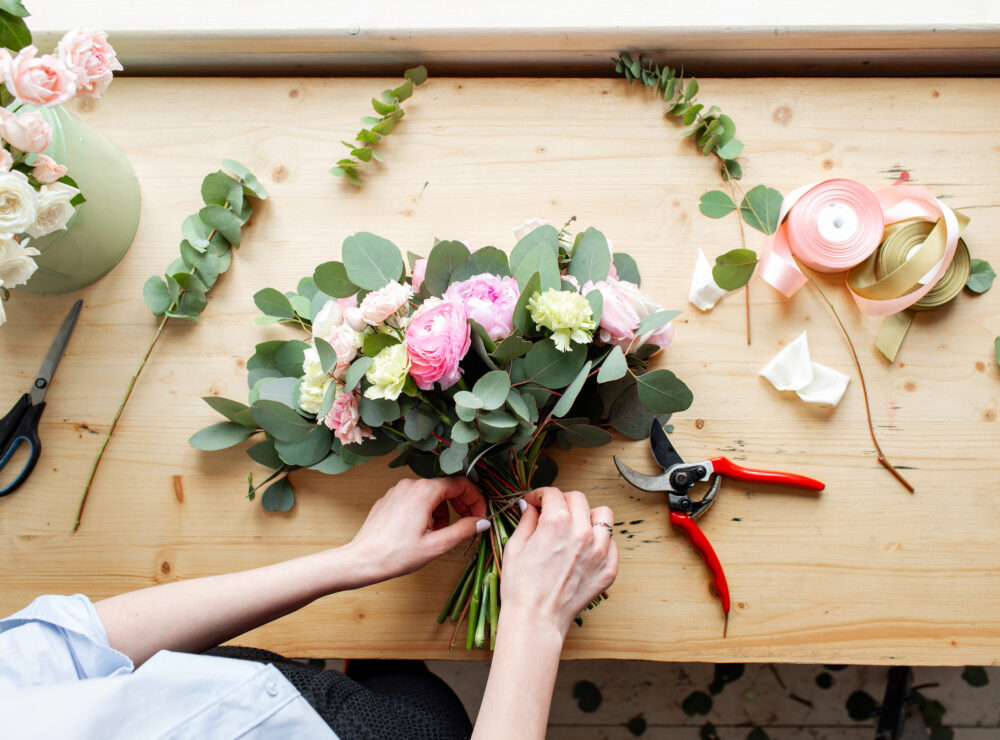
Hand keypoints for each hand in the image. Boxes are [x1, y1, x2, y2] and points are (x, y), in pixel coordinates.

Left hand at [346, 477, 487, 585]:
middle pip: (446, 487)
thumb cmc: (396, 555)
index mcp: (424, 491)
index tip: (479, 517)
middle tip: (467, 525)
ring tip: (440, 533)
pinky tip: (423, 532)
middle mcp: (411, 484)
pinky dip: (427, 511)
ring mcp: (398, 490)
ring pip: (431, 494)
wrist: (361, 560)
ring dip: (443, 511)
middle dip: (461, 505)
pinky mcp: (389, 499)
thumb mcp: (436, 545)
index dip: (475, 500)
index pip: (461, 484)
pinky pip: (416, 499)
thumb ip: (463, 530)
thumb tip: (483, 522)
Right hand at [499, 487, 618, 638]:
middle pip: (579, 499)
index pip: (553, 494)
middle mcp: (582, 532)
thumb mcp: (515, 547)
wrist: (536, 620)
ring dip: (588, 516)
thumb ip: (526, 521)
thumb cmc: (521, 588)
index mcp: (557, 523)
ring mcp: (599, 552)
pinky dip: (600, 542)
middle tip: (552, 512)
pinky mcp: (608, 570)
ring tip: (576, 527)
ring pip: (604, 516)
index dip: (540, 495)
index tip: (535, 502)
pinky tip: (585, 550)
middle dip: (562, 501)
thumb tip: (530, 507)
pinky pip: (612, 544)